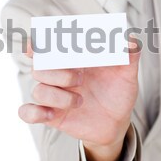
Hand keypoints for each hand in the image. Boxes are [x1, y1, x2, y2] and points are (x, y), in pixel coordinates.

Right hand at [19, 38, 140, 160]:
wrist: (117, 121)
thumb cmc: (118, 91)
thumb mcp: (127, 73)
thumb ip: (130, 54)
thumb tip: (132, 39)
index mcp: (73, 60)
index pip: (47, 47)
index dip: (37, 44)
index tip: (35, 46)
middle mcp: (59, 75)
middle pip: (39, 67)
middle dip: (57, 72)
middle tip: (81, 78)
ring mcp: (55, 95)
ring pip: (38, 89)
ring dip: (57, 95)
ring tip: (80, 101)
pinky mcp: (51, 114)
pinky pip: (28, 112)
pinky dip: (35, 112)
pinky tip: (52, 114)